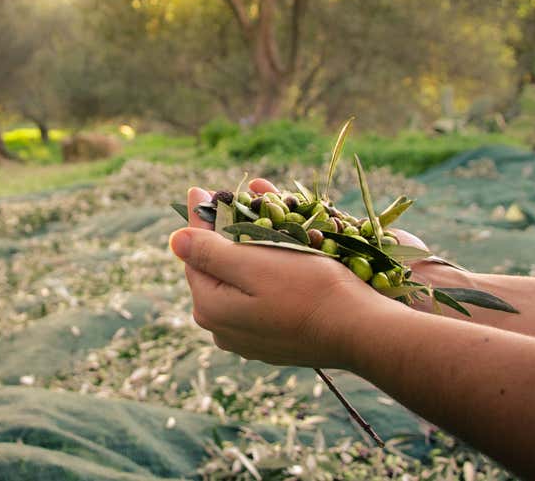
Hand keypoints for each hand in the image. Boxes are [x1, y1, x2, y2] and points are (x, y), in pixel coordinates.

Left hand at [170, 183, 389, 368]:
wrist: (360, 330)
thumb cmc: (310, 290)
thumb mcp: (255, 264)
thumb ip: (210, 252)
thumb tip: (175, 239)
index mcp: (211, 307)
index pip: (195, 253)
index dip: (199, 218)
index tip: (198, 189)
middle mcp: (222, 330)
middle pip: (216, 271)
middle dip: (224, 236)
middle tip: (231, 204)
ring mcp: (247, 341)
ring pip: (238, 286)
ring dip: (246, 255)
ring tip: (257, 226)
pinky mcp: (272, 343)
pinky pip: (259, 301)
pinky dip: (264, 278)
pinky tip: (279, 261)